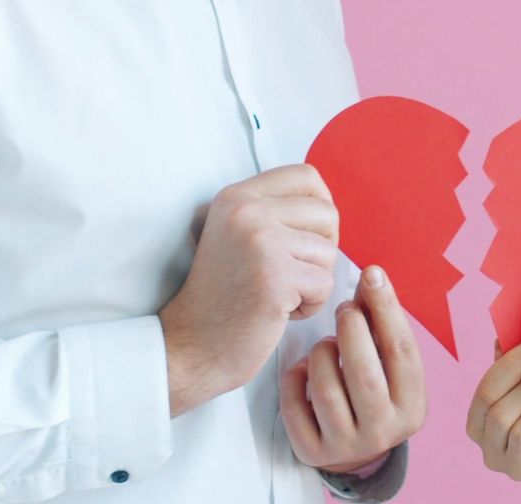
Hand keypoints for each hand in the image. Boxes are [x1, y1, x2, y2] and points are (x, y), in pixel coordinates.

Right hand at [158, 164, 338, 413]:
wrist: (191, 345)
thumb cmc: (223, 297)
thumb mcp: (237, 235)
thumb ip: (274, 212)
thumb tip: (328, 202)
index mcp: (236, 196)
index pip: (306, 176)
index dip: (321, 204)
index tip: (309, 235)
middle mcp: (247, 210)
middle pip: (327, 213)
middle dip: (322, 249)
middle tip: (293, 273)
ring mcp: (261, 241)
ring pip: (329, 252)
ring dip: (313, 281)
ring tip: (278, 294)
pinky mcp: (276, 276)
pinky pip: (325, 284)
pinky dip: (310, 305)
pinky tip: (278, 312)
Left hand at [280, 265, 427, 471]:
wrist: (354, 448)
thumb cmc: (374, 391)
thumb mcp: (387, 365)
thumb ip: (381, 326)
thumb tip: (371, 277)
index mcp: (412, 407)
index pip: (403, 352)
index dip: (387, 309)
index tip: (372, 274)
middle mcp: (383, 431)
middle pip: (364, 374)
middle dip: (351, 330)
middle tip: (344, 309)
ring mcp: (346, 446)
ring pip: (327, 390)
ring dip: (322, 353)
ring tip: (326, 344)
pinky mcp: (312, 452)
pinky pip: (295, 406)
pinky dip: (295, 378)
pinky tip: (304, 369)